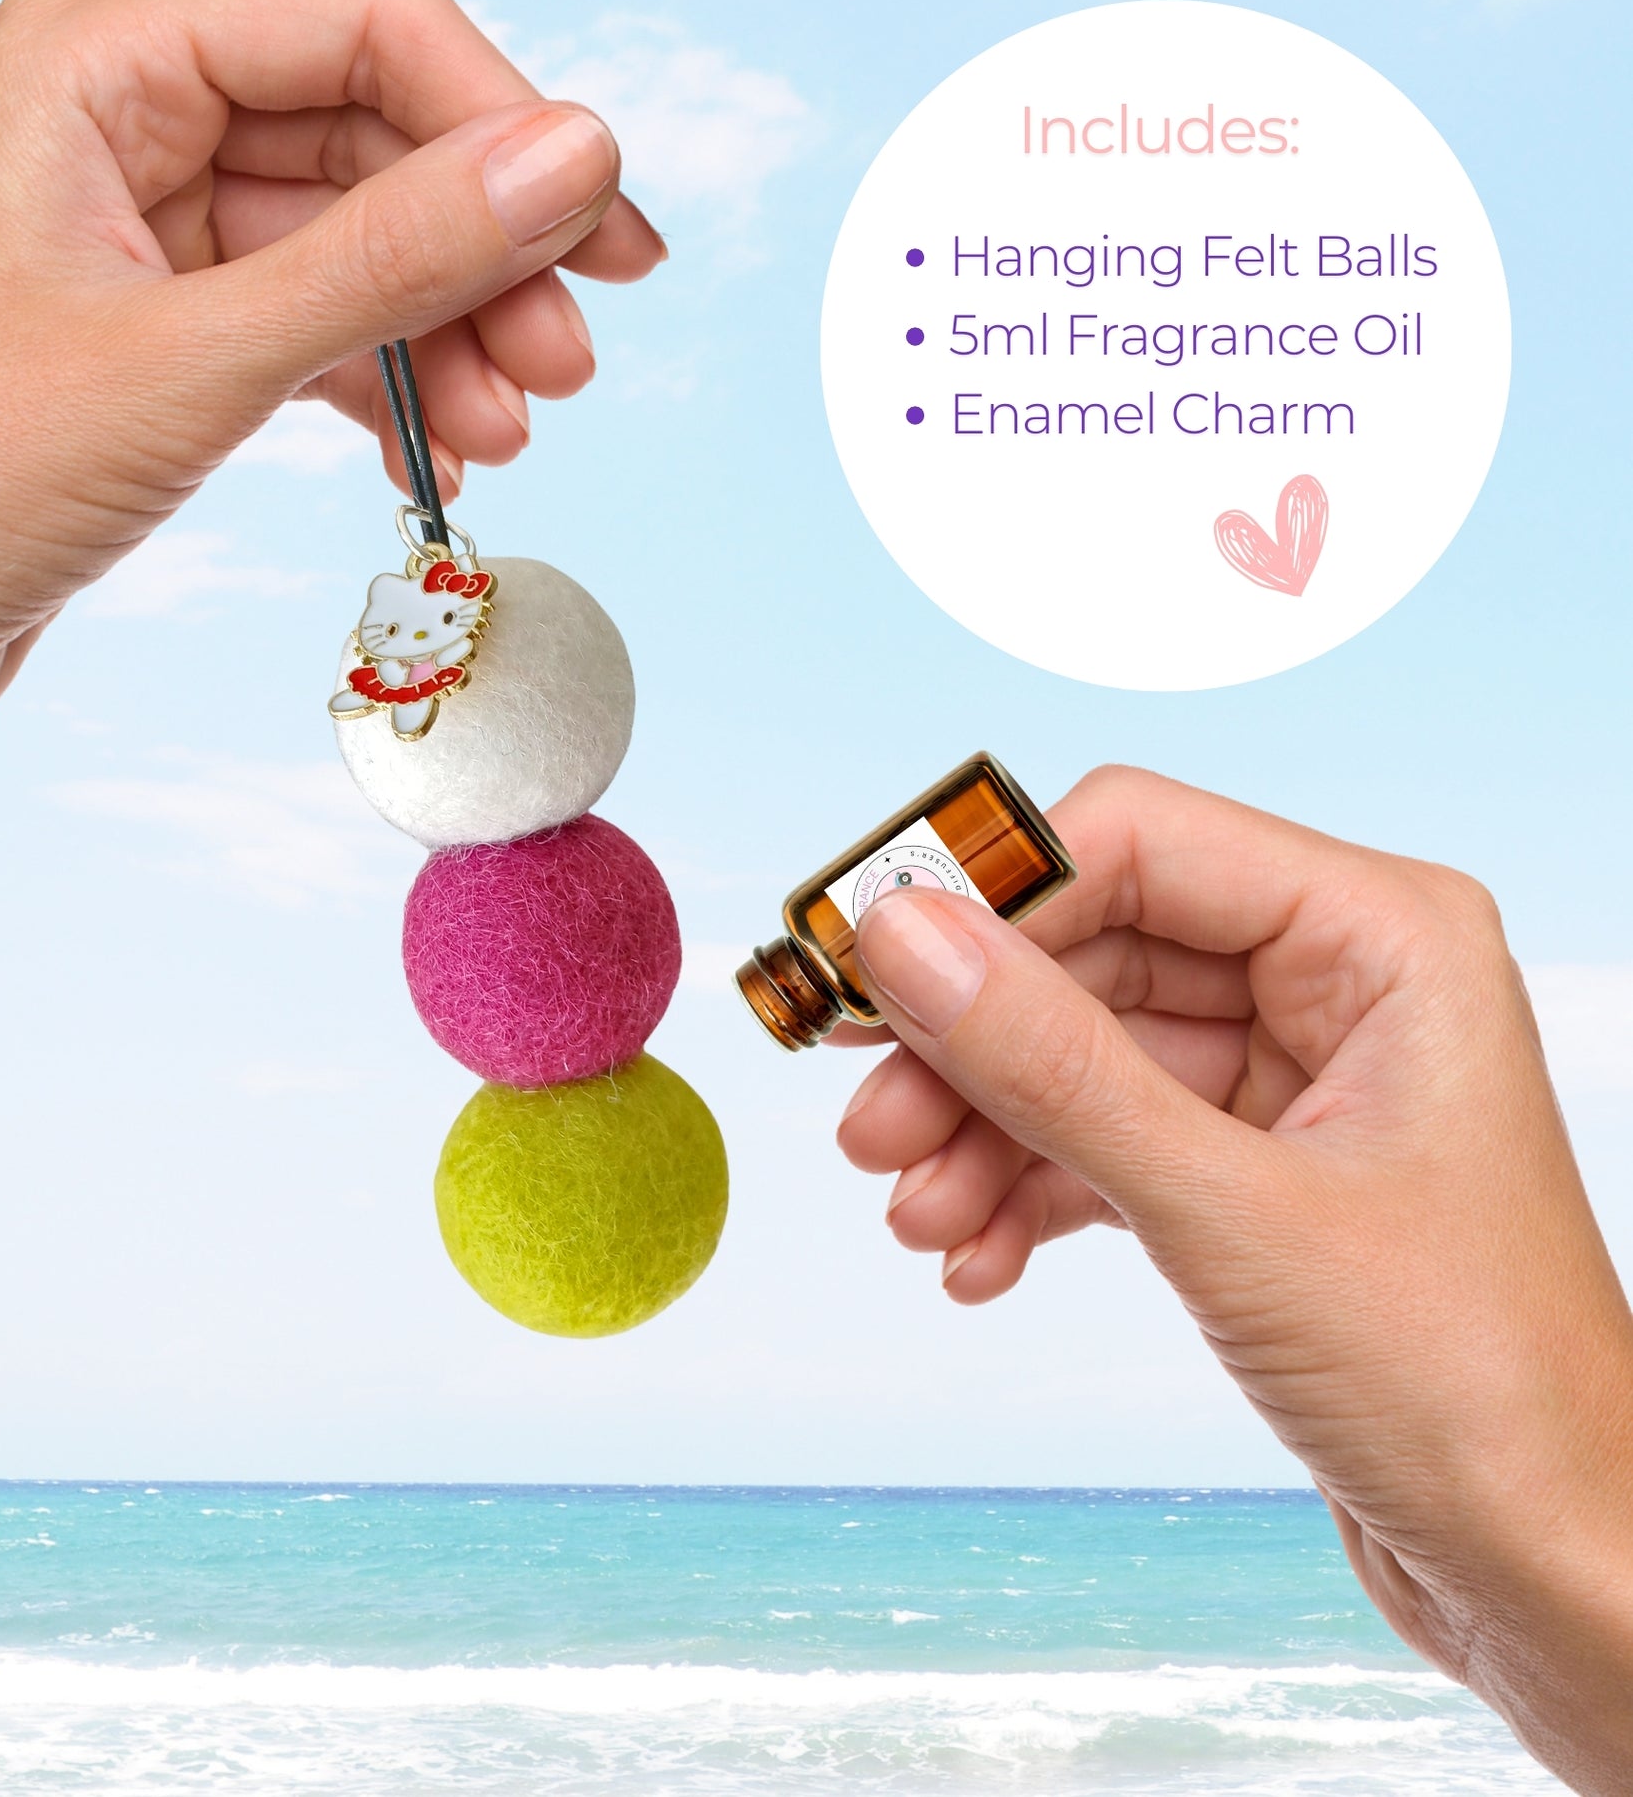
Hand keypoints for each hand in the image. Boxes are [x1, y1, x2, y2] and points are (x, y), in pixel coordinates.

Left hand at [0, 0, 663, 884]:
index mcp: (100, 61)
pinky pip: (317, 324)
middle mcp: (123, 120)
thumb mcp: (195, 363)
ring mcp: (143, 231)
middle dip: (486, 250)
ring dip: (450, 332)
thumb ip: (395, 256)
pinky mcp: (161, 335)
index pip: (365, 24)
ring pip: (358, 241)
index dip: (502, 123)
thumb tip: (575, 160)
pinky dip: (387, 383)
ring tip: (510, 432)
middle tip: (570, 362)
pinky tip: (440, 452)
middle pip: (376, 134)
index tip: (602, 243)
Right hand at [836, 766, 1632, 1790]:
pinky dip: (1027, 1188)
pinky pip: (1101, 1136)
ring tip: (913, 1215)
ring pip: (1081, 1051)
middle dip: (971, 1044)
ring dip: (983, 1130)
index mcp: (1381, 935)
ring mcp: (1292, 1075)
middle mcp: (1337, 980)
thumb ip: (1053, 1065)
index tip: (867, 968)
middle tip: (868, 1121)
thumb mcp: (1228, 1214)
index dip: (989, 897)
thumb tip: (902, 937)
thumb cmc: (1474, 1394)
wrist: (1550, 1577)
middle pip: (1090, 949)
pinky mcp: (1252, 1168)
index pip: (1136, 841)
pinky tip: (975, 1258)